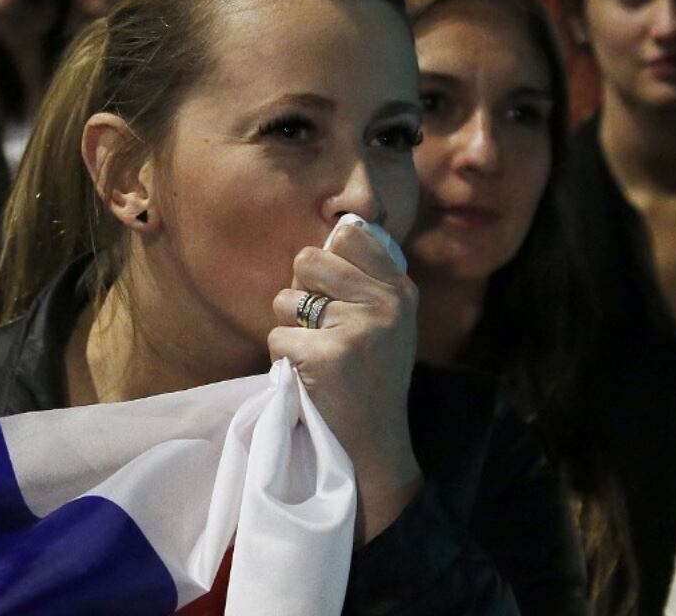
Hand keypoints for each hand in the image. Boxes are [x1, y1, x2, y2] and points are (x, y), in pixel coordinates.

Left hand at [267, 221, 421, 542]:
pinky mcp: (327, 356)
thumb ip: (365, 278)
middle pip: (307, 260)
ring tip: (315, 356)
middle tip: (318, 328)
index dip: (326, 262)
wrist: (375, 444)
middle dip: (299, 293)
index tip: (333, 292)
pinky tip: (308, 377)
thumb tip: (333, 230)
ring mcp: (358, 328)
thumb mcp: (386, 322)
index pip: (348, 235)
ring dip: (289, 329)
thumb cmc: (371, 378)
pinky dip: (282, 359)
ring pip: (285, 300)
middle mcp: (385, 302)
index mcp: (399, 289)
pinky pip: (276, 337)